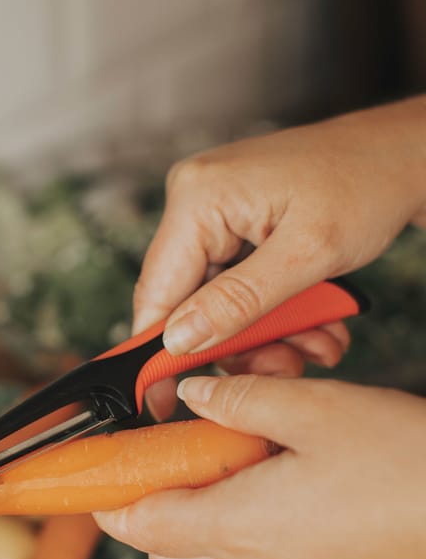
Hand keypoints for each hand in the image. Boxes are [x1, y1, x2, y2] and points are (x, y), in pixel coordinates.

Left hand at [95, 374, 425, 558]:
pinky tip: (271, 482)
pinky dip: (236, 530)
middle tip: (157, 456)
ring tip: (220, 460)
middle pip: (167, 553)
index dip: (106, 500)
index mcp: (238, 527)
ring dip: (193, 520)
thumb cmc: (403, 465)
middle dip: (147, 510)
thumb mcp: (314, 408)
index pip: (141, 526)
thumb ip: (239, 398)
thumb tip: (191, 392)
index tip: (91, 474)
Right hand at [134, 98, 425, 416]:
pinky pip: (237, 282)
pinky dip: (273, 309)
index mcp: (198, 197)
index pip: (157, 291)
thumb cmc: (366, 184)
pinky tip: (313, 318)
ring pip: (218, 300)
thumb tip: (178, 341)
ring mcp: (214, 210)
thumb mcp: (306, 255)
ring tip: (317, 341)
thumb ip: (237, 302)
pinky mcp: (235, 221)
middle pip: (189, 301)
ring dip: (267, 331)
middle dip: (241, 342)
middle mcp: (195, 199)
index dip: (158, 354)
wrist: (401, 155)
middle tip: (286, 365)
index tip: (163, 403)